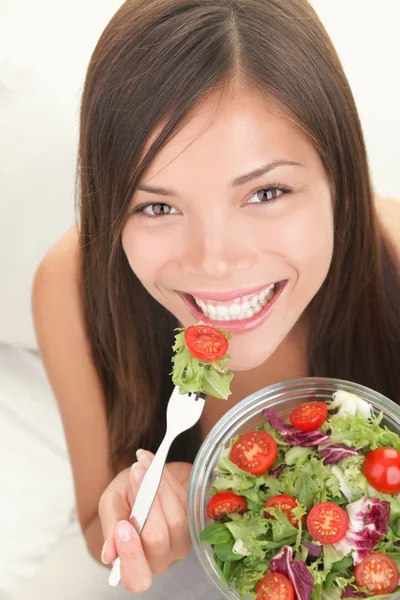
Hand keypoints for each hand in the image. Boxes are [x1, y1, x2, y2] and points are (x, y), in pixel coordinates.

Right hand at [99, 449, 192, 591]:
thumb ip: (110, 526)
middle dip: (145, 503)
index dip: (131, 555)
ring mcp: (181, 543)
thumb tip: (108, 555)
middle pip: (157, 540)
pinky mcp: (195, 523)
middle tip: (135, 474)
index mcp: (134, 564)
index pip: (136, 577)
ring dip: (159, 488)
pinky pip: (185, 504)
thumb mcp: (110, 505)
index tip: (123, 525)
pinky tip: (157, 468)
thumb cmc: (126, 496)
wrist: (147, 477)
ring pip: (176, 520)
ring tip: (144, 466)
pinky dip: (169, 482)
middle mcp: (160, 559)